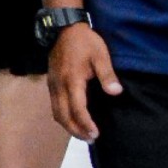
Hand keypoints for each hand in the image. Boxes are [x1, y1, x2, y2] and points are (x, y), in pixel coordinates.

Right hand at [47, 23, 121, 141]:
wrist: (63, 28)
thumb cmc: (85, 41)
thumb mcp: (100, 55)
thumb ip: (107, 75)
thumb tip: (116, 93)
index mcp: (72, 80)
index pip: (77, 109)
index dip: (85, 124)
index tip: (96, 134)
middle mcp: (59, 86)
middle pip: (63, 116)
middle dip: (76, 131)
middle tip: (91, 139)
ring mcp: (52, 85)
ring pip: (56, 113)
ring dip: (68, 126)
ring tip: (82, 134)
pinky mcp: (51, 84)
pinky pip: (54, 106)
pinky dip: (63, 117)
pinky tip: (72, 119)